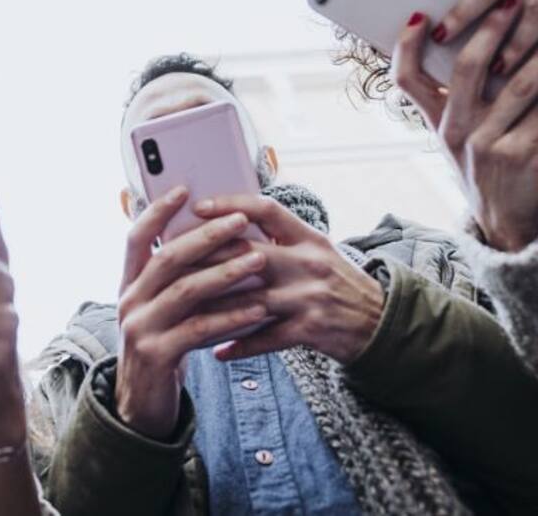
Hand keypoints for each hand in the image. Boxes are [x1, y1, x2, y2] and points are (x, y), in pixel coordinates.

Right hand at [113, 187, 269, 438]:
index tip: (184, 188)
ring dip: (225, 272)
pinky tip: (258, 308)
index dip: (157, 212)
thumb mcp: (161, 309)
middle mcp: (128, 301)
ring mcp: (139, 328)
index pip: (136, 237)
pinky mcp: (156, 355)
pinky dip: (230, 317)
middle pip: (166, 258)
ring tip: (258, 260)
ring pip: (185, 291)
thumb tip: (213, 237)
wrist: (142, 405)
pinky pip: (199, 329)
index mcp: (128, 284)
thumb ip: (176, 280)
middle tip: (240, 221)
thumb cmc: (163, 346)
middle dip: (206, 237)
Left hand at [193, 194, 383, 362]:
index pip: (266, 209)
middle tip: (171, 263)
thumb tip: (229, 222)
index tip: (197, 207)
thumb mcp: (316, 250)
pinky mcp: (311, 330)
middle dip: (206, 259)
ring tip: (182, 310)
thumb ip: (280, 237)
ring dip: (213, 307)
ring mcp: (310, 297)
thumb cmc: (338, 283)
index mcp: (308, 237)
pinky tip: (216, 350)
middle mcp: (309, 263)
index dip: (230, 205)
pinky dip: (239, 345)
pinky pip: (266, 338)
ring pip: (249, 299)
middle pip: (248, 254)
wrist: (382, 325)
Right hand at [392, 2, 537, 251]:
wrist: (507, 221)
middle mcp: (455, 132)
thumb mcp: (457, 134)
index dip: (407, 46)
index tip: (420, 16)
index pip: (407, 79)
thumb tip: (474, 41)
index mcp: (436, 121)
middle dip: (490, 28)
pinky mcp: (524, 158)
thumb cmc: (485, 164)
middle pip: (466, 68)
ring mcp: (489, 146)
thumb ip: (458, 95)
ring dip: (535, 50)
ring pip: (515, 85)